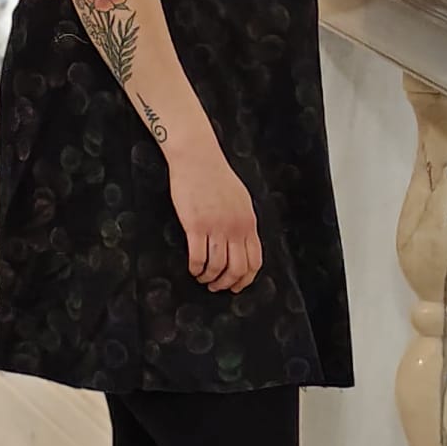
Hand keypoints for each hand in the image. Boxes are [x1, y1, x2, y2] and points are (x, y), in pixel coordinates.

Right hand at [167, 144, 262, 291]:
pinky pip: (198, 257)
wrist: (198, 159)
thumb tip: (242, 242)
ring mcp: (216, 227)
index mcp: (248, 222)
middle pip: (237, 269)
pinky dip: (195, 268)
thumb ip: (243, 222)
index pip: (254, 261)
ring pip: (217, 267)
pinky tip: (192, 268)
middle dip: (227, 284)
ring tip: (202, 277)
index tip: (236, 286)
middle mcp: (235, 228)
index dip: (245, 279)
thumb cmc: (216, 176)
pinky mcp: (196, 225)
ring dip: (209, 278)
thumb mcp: (241, 200)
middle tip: (216, 286)